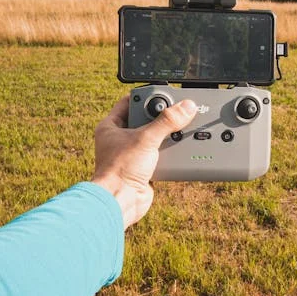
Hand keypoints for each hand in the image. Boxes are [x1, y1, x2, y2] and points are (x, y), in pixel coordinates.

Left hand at [91, 96, 196, 229]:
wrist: (121, 202)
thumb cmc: (120, 170)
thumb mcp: (147, 138)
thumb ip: (167, 121)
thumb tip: (186, 107)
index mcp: (110, 126)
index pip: (129, 102)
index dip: (145, 96)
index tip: (163, 93)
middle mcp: (119, 139)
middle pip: (144, 119)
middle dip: (160, 116)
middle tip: (176, 110)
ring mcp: (131, 154)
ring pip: (153, 137)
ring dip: (166, 135)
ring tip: (180, 127)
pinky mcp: (142, 168)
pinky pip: (159, 154)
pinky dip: (169, 152)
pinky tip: (178, 147)